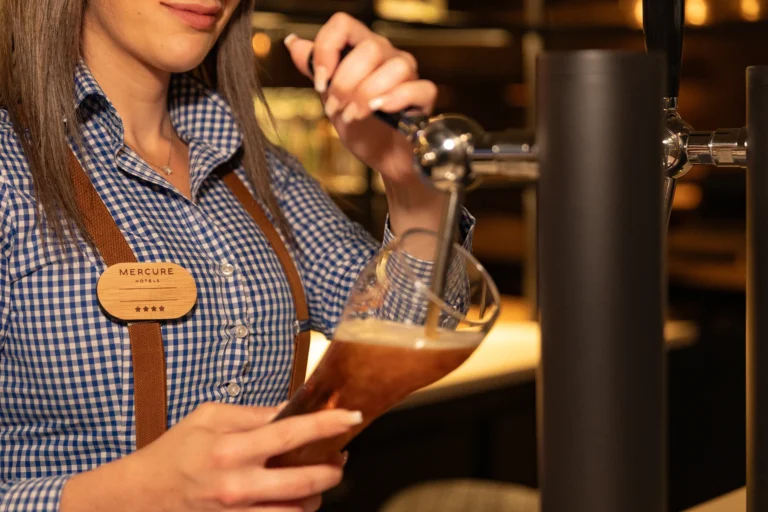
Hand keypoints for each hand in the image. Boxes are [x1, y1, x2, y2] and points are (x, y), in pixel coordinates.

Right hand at [62, 403, 360, 511]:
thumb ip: (253, 414)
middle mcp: (238, 485)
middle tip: (339, 456)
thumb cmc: (174, 452)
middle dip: (333, 468)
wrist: (140, 497)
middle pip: (306, 480)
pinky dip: (296, 510)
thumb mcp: (208, 418)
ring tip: (320, 477)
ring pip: (299, 510)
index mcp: (231, 449)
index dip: (327, 425)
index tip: (351, 417)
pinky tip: (297, 497)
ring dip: (318, 493)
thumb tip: (292, 408)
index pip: (291, 433)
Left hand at [284, 13, 435, 184]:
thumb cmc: (360, 127)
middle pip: (369, 48)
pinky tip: (380, 111)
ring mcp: (409, 74)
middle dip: (345, 83)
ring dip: (367, 95)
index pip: (343, 24)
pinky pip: (417, 88)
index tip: (320, 83)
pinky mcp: (424, 98)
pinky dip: (395, 100)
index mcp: (362, 49)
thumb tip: (293, 43)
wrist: (382, 159)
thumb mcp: (330, 98)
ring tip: (354, 116)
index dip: (326, 50)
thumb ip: (315, 70)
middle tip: (336, 108)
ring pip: (394, 68)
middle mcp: (387, 55)